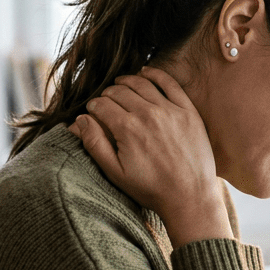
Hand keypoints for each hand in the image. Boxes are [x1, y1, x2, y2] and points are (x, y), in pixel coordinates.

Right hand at [69, 68, 232, 246]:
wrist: (189, 196)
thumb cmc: (151, 188)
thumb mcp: (115, 172)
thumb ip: (95, 144)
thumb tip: (80, 119)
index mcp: (126, 128)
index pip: (101, 105)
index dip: (93, 107)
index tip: (93, 112)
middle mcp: (147, 114)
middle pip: (119, 91)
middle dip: (108, 94)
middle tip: (106, 102)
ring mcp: (170, 110)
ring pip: (141, 83)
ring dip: (126, 81)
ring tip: (120, 85)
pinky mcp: (188, 111)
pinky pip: (169, 83)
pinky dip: (155, 74)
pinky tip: (145, 73)